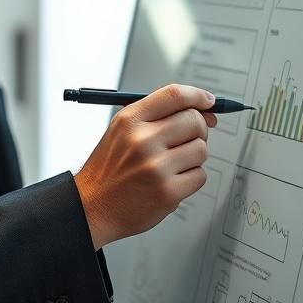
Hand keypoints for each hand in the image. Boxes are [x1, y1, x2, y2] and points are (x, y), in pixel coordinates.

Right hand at [73, 84, 216, 249]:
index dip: (198, 96)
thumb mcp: (121, 131)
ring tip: (172, 165)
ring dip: (193, 157)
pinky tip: (170, 181)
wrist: (93, 207)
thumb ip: (156, 116)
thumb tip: (203, 111)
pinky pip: (200, 175)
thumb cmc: (110, 169)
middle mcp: (142, 140)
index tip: (209, 101)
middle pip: (193, 120)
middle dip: (198, 129)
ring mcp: (156, 167)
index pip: (174, 95)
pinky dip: (190, 178)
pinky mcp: (168, 192)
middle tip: (188, 139)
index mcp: (130, 120)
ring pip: (201, 149)